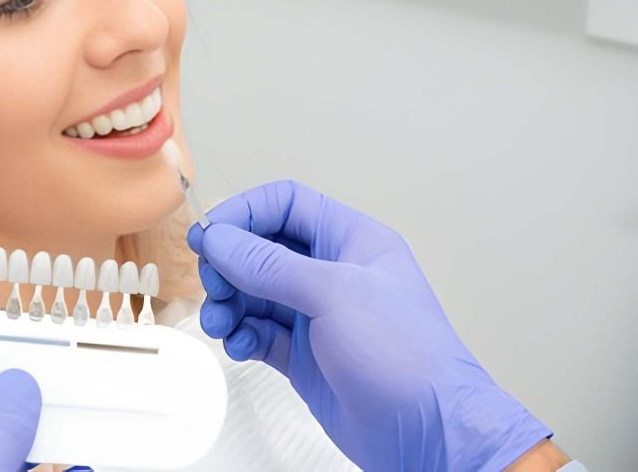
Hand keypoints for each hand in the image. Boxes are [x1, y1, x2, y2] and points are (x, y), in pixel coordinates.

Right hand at [187, 180, 551, 470]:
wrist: (428, 434)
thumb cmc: (406, 355)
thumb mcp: (334, 294)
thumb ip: (269, 264)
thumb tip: (220, 238)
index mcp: (351, 241)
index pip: (287, 205)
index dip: (244, 213)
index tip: (210, 234)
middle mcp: (333, 273)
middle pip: (262, 249)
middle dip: (230, 264)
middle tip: (214, 285)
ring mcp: (318, 315)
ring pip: (255, 293)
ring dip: (229, 303)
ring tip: (221, 322)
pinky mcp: (305, 355)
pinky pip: (259, 332)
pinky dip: (242, 336)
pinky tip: (241, 347)